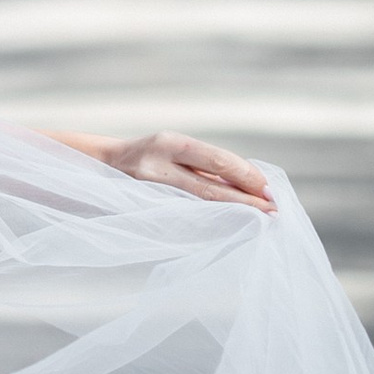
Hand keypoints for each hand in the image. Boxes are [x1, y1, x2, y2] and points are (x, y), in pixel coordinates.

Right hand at [95, 131, 272, 211]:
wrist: (100, 167)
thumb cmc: (148, 156)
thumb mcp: (173, 148)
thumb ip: (205, 164)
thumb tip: (249, 183)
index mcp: (169, 143)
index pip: (218, 161)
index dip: (247, 177)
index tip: (269, 191)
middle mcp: (157, 167)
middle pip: (211, 189)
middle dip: (245, 202)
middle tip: (273, 211)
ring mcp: (147, 192)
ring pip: (198, 208)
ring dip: (231, 216)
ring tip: (257, 222)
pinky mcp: (142, 213)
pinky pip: (182, 221)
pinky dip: (208, 225)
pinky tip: (226, 230)